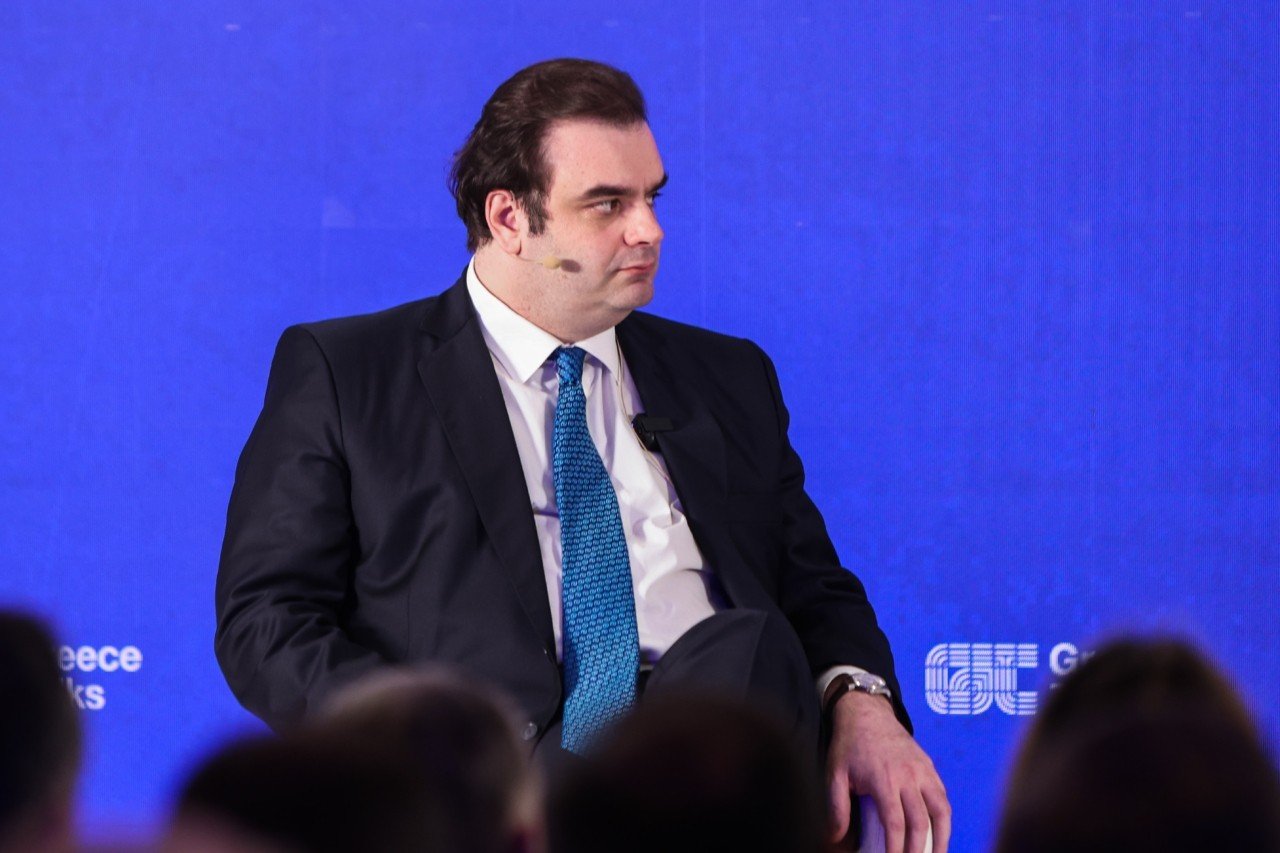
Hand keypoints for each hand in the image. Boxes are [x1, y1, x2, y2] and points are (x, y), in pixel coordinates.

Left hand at [826, 691, 949, 852]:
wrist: (866, 712)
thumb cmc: (849, 745)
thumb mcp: (834, 774)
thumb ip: (836, 808)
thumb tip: (835, 839)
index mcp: (884, 779)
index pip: (896, 823)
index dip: (897, 848)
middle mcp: (908, 776)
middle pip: (921, 822)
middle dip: (918, 850)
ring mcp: (923, 770)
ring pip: (941, 810)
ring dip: (942, 837)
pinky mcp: (929, 766)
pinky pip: (943, 796)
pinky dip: (945, 817)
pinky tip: (940, 832)